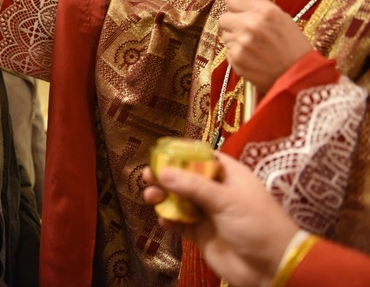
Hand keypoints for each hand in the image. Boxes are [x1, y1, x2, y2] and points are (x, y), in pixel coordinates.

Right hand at [142, 153, 297, 286]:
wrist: (272, 267)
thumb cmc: (257, 224)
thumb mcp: (226, 200)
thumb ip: (193, 186)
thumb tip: (163, 172)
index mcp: (229, 175)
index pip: (202, 157)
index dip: (182, 154)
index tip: (161, 154)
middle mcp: (217, 191)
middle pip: (185, 178)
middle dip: (166, 177)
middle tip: (148, 176)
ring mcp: (208, 213)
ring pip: (179, 200)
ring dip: (163, 197)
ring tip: (150, 198)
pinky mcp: (201, 234)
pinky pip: (179, 222)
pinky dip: (169, 220)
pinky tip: (162, 220)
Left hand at [218, 0, 311, 92]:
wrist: (298, 76)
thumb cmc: (293, 47)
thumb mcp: (283, 19)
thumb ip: (259, 8)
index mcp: (265, 11)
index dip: (236, 5)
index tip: (240, 10)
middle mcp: (251, 24)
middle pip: (224, 17)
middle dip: (233, 23)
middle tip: (247, 31)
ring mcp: (241, 42)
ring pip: (225, 35)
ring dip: (235, 39)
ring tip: (254, 46)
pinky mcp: (236, 58)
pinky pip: (228, 50)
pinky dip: (237, 53)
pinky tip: (252, 57)